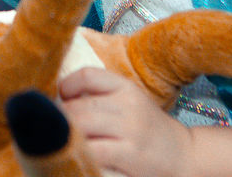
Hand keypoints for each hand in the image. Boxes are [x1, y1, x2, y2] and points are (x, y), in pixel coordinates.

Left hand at [58, 68, 192, 176]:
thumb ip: (100, 98)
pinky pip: (94, 152)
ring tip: (56, 142)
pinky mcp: (130, 154)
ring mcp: (130, 130)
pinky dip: (78, 153)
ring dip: (63, 136)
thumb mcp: (130, 103)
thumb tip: (56, 98)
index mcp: (126, 87)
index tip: (58, 100)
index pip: (88, 75)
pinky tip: (74, 156)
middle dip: (58, 118)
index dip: (65, 86)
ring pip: (82, 127)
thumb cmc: (148, 130)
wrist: (184, 156)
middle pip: (79, 106)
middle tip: (47, 128)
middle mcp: (129, 105)